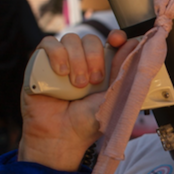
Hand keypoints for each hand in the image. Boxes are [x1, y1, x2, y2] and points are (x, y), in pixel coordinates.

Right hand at [19, 31, 132, 169]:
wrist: (61, 137)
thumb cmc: (87, 122)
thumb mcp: (112, 96)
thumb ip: (122, 70)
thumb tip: (133, 43)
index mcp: (101, 67)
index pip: (109, 40)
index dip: (115, 36)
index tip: (118, 40)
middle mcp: (80, 61)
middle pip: (90, 39)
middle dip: (94, 57)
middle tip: (92, 81)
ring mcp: (59, 61)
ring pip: (70, 39)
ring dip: (76, 60)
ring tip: (75, 85)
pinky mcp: (40, 63)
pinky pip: (48, 43)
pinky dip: (56, 55)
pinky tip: (60, 73)